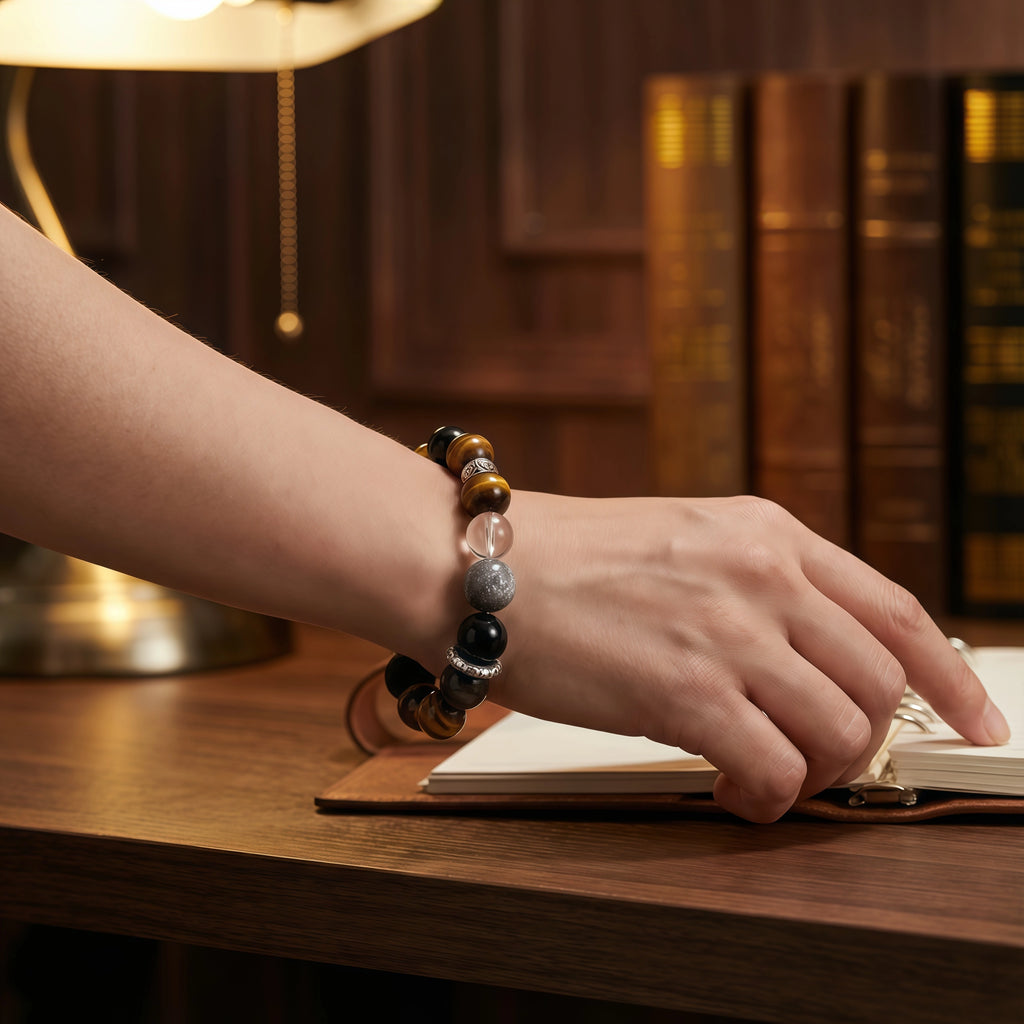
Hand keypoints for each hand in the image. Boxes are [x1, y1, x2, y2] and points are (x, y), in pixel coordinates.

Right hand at [498, 493, 1009, 822]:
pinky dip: (769, 797)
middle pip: (879, 683)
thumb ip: (756, 585)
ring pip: (839, 734)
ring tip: (765, 772)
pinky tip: (733, 790)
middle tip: (817, 757)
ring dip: (814, 773)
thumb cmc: (568, 558)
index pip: (896, 610)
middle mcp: (762, 575)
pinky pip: (774, 770)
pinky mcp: (683, 691)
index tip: (978, 719)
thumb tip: (810, 659)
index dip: (951, 675)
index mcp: (768, 533)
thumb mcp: (685, 539)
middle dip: (860, 740)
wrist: (480, 565)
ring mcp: (727, 632)